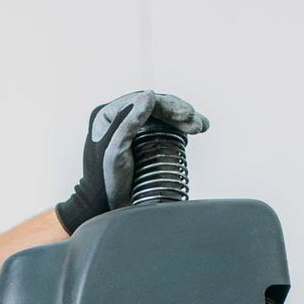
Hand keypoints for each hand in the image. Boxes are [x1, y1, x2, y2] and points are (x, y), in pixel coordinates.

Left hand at [55, 90, 209, 233]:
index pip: (143, 101)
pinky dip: (178, 129)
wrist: (101, 208)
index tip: (188, 115)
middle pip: (155, 108)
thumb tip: (150, 95)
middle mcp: (117, 118)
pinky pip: (161, 129)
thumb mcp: (116, 151)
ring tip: (202, 127)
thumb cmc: (104, 182)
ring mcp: (129, 130)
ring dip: (183, 120)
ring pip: (161, 117)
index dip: (169, 105)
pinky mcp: (139, 142)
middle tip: (199, 125)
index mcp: (107, 114)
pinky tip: (193, 131)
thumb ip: (129, 123)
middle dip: (180, 113)